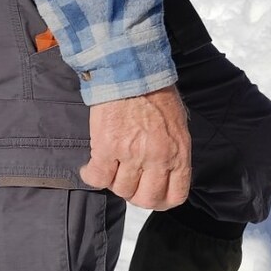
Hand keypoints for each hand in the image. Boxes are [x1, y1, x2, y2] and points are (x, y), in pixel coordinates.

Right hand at [80, 85, 190, 209]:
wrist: (131, 70)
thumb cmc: (155, 92)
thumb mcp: (178, 124)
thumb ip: (174, 152)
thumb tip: (165, 172)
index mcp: (178, 153)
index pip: (175, 196)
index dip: (160, 200)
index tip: (150, 193)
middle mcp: (157, 158)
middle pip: (146, 199)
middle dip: (136, 194)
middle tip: (128, 181)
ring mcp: (131, 155)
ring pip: (121, 190)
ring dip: (114, 182)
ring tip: (111, 167)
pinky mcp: (107, 147)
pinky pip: (97, 178)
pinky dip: (92, 176)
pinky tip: (92, 167)